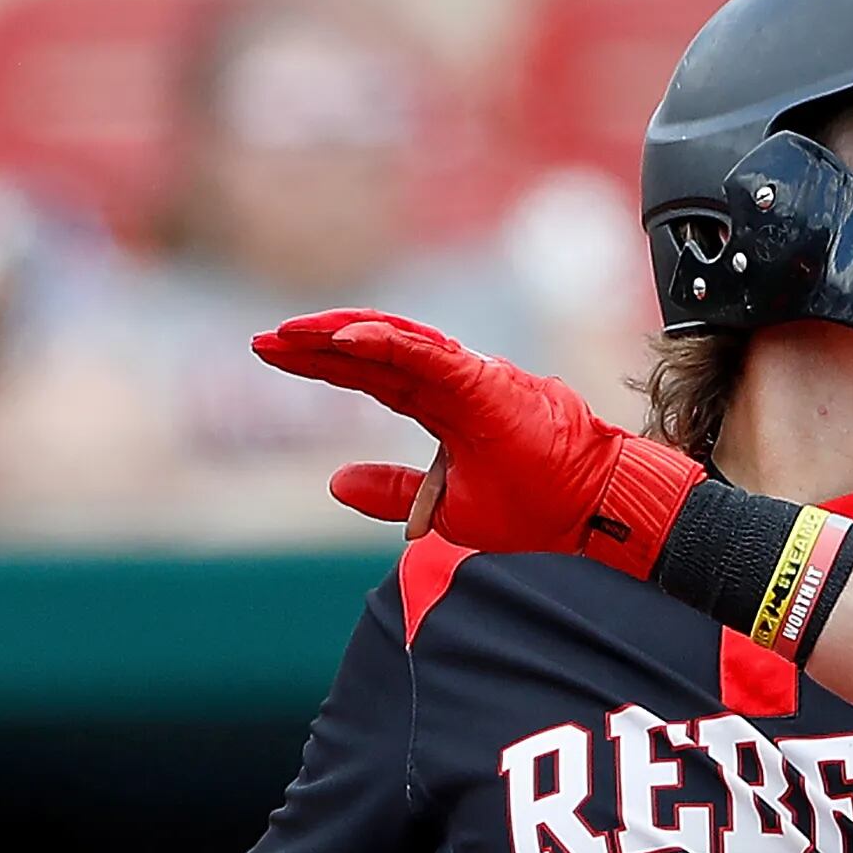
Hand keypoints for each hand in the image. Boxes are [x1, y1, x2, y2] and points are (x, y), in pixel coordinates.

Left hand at [251, 311, 703, 574]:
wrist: (588, 519)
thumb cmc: (536, 512)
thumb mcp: (444, 507)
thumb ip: (392, 489)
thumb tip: (334, 482)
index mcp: (445, 407)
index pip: (371, 374)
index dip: (321, 363)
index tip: (271, 355)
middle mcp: (454, 383)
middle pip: (372, 350)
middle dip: (314, 344)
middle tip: (263, 338)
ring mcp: (471, 378)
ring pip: (394, 340)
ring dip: (338, 334)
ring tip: (288, 333)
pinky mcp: (486, 383)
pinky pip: (426, 355)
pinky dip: (384, 342)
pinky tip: (342, 339)